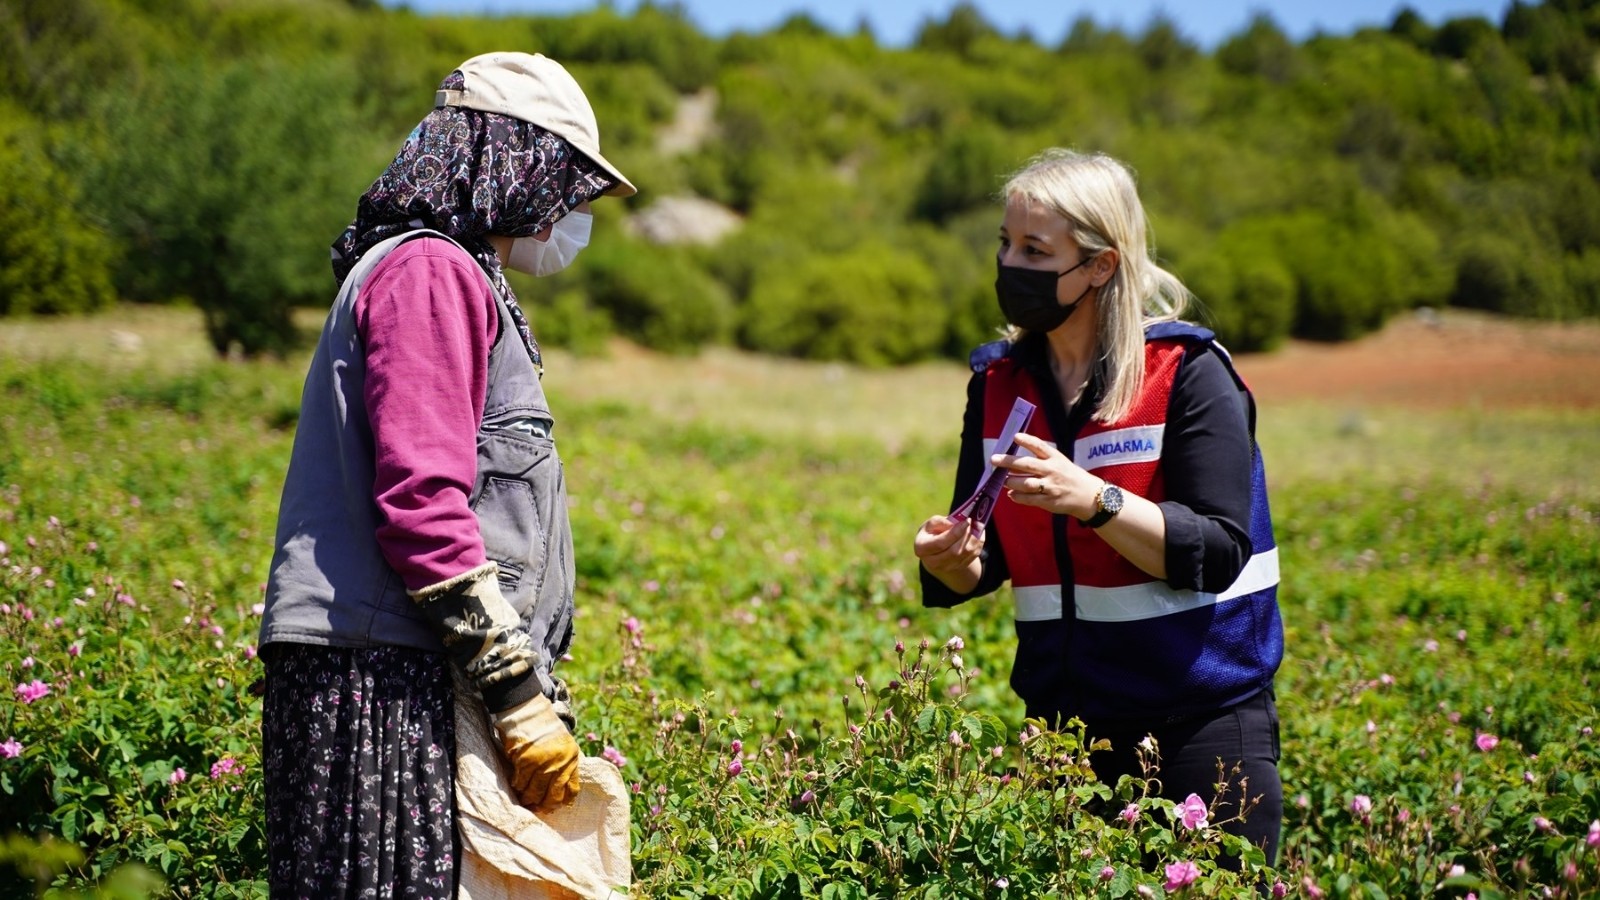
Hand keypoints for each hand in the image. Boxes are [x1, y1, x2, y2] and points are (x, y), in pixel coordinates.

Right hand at [494, 693, 581, 809]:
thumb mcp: (564, 744)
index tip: (554, 806)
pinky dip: (518, 786)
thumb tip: (561, 791)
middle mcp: (559, 763)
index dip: (562, 801)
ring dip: (528, 798)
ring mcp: (542, 763)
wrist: (528, 710)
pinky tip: (517, 785)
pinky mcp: (525, 761)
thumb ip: (564, 764)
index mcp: (572, 758)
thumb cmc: (545, 727)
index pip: (571, 789)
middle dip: (544, 805)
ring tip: (525, 799)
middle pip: (552, 796)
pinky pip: (521, 783)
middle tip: (537, 808)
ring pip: (534, 792)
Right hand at [914, 514, 982, 592]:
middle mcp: (933, 562)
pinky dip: (978, 543)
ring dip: (975, 538)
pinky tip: (978, 532)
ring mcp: (947, 567)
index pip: (940, 544)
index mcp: (922, 549)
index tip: (966, 521)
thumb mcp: (931, 524)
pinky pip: (973, 555)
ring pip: (966, 553)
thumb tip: (956, 523)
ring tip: (977, 525)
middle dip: (967, 535)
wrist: (936, 549)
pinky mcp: (960, 567)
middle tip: (974, 521)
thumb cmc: (932, 532)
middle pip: (955, 551)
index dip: (955, 533)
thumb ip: (941, 522)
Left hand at [996, 432, 1098, 518]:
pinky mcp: (1048, 501)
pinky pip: (1028, 499)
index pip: (1040, 446)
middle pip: (1027, 464)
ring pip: (1025, 483)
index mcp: (1055, 458)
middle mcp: (1052, 470)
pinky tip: (1011, 493)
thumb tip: (1013, 459)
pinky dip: (1017, 496)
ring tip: (1003, 480)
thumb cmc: (1069, 476)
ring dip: (1011, 481)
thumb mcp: (1059, 461)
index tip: (1015, 436)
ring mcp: (1050, 486)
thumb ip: (1041, 458)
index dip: (1027, 441)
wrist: (1088, 496)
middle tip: (994, 459)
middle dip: (1008, 461)